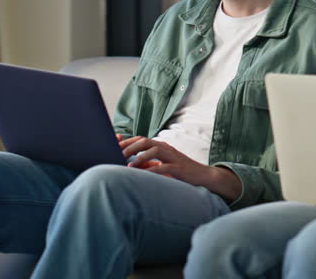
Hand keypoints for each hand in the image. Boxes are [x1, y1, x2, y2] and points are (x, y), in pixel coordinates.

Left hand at [119, 136, 241, 200]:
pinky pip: (163, 167)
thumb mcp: (163, 165)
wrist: (203, 176)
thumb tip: (129, 165)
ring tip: (128, 165)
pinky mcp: (178, 168)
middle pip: (145, 141)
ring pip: (154, 150)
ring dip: (139, 156)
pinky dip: (151, 170)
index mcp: (161, 146)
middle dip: (130, 147)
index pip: (141, 139)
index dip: (127, 141)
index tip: (113, 146)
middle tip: (117, 154)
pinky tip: (143, 175)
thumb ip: (148, 163)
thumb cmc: (180, 171)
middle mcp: (166, 148)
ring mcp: (173, 157)